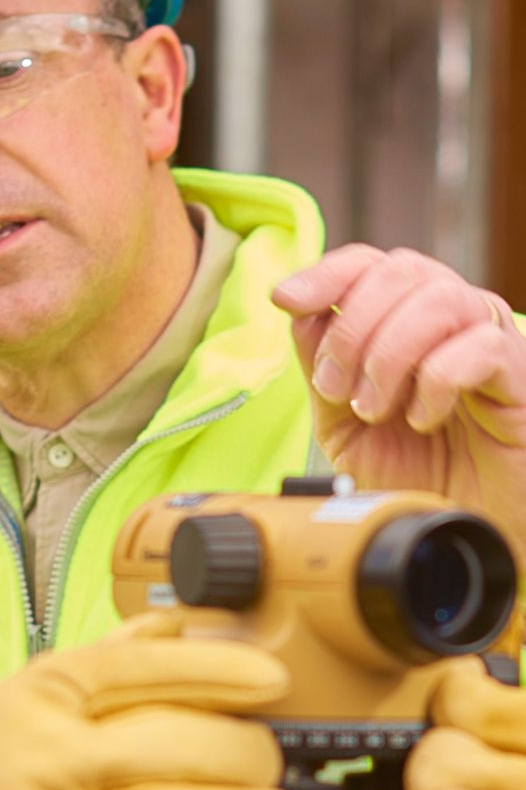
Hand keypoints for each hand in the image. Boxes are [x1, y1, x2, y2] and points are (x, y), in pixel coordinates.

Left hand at [272, 245, 525, 550]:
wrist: (463, 525)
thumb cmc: (414, 475)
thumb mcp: (344, 425)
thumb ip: (322, 370)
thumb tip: (302, 313)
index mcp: (406, 323)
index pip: (372, 264)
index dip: (326, 273)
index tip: (285, 300)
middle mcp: (451, 323)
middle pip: (400, 271)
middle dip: (351, 328)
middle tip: (336, 389)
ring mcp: (491, 344)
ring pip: (440, 299)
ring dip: (388, 354)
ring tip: (374, 408)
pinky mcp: (521, 377)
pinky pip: (480, 347)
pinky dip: (435, 380)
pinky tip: (422, 417)